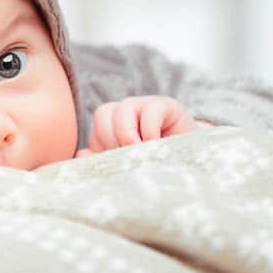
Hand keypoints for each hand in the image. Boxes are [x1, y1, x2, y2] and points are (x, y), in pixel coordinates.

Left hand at [75, 95, 206, 156]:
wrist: (191, 162)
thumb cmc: (154, 165)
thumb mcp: (126, 165)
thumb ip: (103, 161)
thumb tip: (81, 154)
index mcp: (111, 125)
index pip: (94, 131)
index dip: (103, 150)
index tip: (118, 167)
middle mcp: (125, 111)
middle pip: (102, 115)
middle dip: (112, 142)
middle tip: (128, 159)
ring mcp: (145, 105)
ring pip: (122, 110)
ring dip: (128, 136)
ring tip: (140, 153)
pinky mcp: (166, 105)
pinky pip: (149, 111)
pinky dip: (149, 132)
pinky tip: (157, 146)